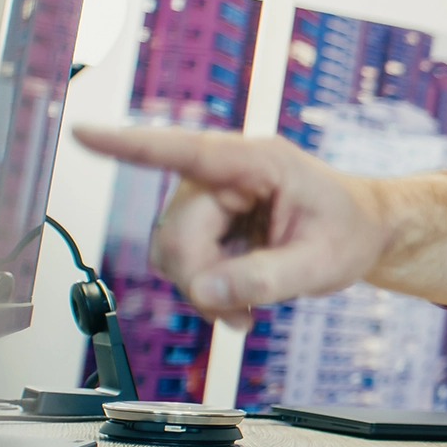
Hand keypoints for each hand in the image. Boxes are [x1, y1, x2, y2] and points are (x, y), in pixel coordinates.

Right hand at [73, 126, 391, 327]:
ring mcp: (211, 198)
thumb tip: (204, 291)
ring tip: (247, 310)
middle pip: (177, 232)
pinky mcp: (206, 222)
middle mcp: (225, 174)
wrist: (362, 232)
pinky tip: (237, 305)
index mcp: (258, 162)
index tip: (84, 133)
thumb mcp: (322, 264)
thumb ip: (265, 279)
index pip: (188, 151)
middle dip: (203, 280)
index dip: (131, 146)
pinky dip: (205, 290)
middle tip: (241, 314)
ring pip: (172, 252)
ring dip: (202, 290)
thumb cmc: (349, 231)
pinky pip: (182, 262)